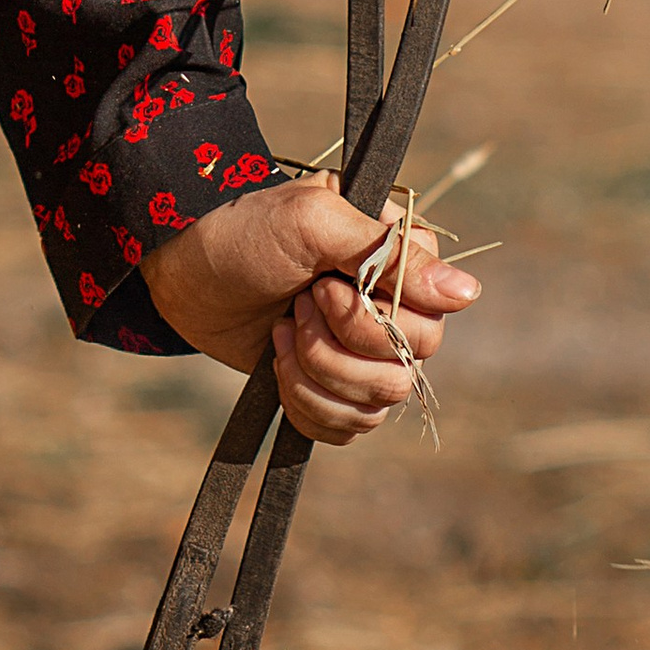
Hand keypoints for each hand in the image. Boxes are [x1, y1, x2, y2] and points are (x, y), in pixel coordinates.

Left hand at [139, 176, 478, 444]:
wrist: (180, 267)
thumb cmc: (245, 228)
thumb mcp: (313, 220)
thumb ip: (388, 253)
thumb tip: (469, 294)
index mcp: (398, 258)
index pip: (432, 318)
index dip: (373, 318)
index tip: (322, 287)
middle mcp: (391, 307)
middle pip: (406, 367)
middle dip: (338, 346)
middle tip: (296, 304)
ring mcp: (361, 351)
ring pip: (378, 405)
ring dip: (317, 374)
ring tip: (281, 331)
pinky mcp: (330, 387)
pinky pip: (347, 429)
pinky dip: (307, 406)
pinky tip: (276, 363)